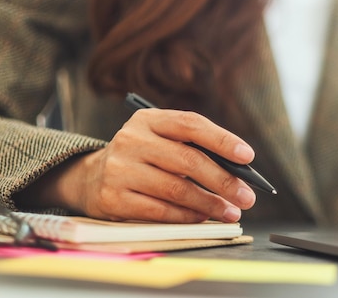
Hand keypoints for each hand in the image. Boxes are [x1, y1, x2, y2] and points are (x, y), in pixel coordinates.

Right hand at [31, 109, 256, 222]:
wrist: (90, 177)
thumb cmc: (144, 158)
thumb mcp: (161, 141)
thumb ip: (195, 148)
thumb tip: (239, 172)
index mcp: (148, 119)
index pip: (191, 124)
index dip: (222, 139)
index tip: (248, 156)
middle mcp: (131, 140)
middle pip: (188, 160)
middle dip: (224, 180)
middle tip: (247, 197)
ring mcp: (119, 169)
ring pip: (176, 189)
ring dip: (210, 204)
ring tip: (231, 212)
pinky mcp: (112, 198)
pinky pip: (159, 210)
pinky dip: (186, 216)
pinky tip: (202, 218)